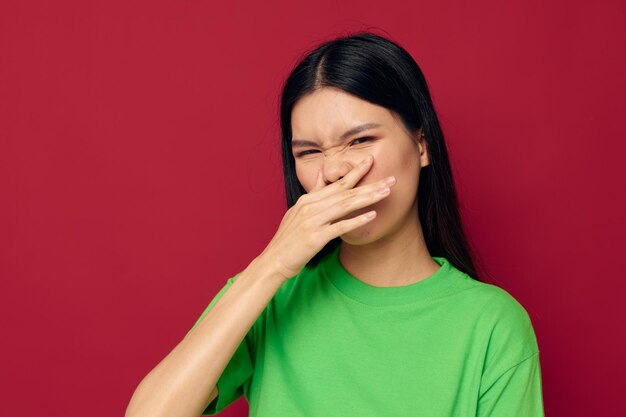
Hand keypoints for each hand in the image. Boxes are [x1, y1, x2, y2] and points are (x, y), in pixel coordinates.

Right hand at [258, 155, 395, 281]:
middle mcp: (310, 206)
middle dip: (370, 184)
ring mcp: (312, 221)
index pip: (337, 183)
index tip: (372, 160)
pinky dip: (356, 220)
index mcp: (308, 200)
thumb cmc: (288, 239)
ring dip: (367, 198)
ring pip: (344, 205)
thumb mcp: (297, 211)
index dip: (356, 171)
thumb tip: (320, 173)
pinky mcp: (315, 237)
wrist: (274, 260)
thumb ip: (312, 192)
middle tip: (391, 179)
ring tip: (386, 193)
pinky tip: (371, 216)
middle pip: (345, 192)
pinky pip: (339, 227)